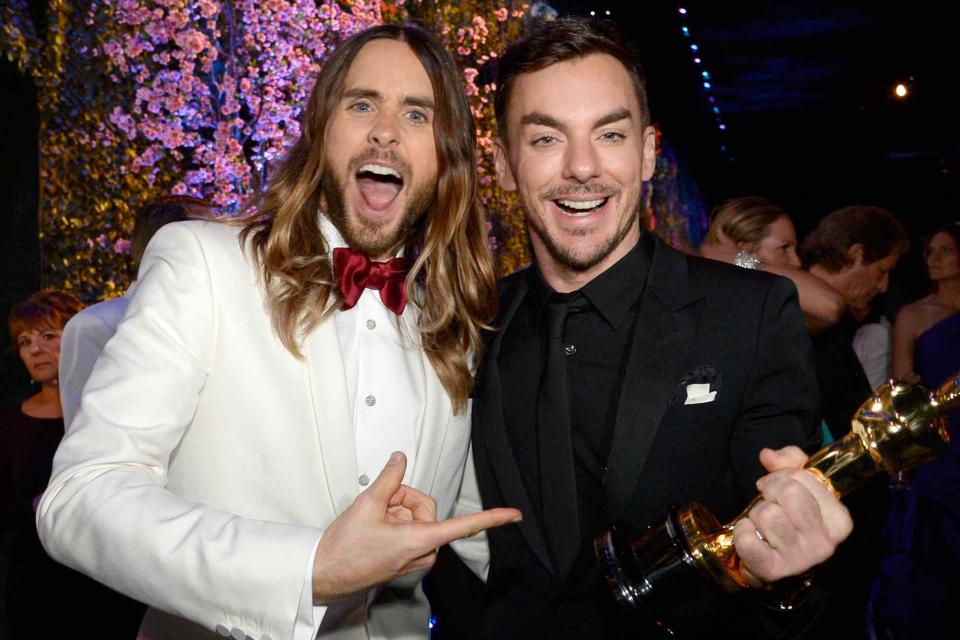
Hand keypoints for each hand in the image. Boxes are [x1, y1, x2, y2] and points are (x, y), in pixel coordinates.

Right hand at [312, 451, 520, 602]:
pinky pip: (409, 527)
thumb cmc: (345, 549)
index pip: (464, 526)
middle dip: (401, 499)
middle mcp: (424, 551)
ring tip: (373, 521)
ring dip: (394, 510)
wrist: (325, 574)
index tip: (514, 515)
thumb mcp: (367, 504)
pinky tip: (375, 527)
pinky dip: (392, 520)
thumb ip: (390, 478)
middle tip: (379, 507)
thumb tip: (401, 458)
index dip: (492, 518)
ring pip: (416, 515)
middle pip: (425, 507)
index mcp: (421, 540)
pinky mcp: (407, 557)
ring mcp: (416, 556)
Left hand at [733, 446, 852, 586]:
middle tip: (769, 503)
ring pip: (767, 514)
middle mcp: (824, 542)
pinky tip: (752, 536)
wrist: (778, 561)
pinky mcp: (773, 570)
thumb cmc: (792, 518)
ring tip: (763, 523)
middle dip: (770, 492)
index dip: (781, 477)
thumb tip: (768, 456)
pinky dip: (742, 532)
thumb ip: (790, 462)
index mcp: (838, 520)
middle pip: (787, 492)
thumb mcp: (801, 485)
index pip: (800, 478)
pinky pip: (747, 539)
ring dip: (756, 513)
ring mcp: (800, 559)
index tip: (779, 489)